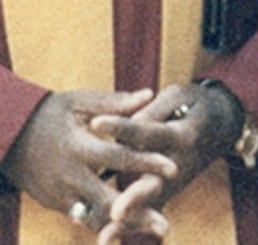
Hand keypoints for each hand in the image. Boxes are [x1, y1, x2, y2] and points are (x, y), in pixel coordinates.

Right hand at [0, 89, 176, 235]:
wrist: (9, 136)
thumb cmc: (49, 114)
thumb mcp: (78, 102)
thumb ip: (114, 102)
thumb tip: (149, 94)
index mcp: (78, 147)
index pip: (117, 157)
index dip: (145, 163)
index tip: (173, 169)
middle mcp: (70, 176)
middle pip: (107, 199)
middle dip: (137, 213)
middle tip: (164, 224)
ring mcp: (61, 194)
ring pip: (96, 216)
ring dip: (125, 226)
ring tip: (154, 232)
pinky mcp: (56, 204)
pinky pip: (84, 218)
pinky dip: (105, 226)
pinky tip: (129, 232)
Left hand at [90, 82, 241, 235]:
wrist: (224, 123)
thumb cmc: (195, 105)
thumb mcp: (179, 95)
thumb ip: (151, 110)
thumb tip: (123, 130)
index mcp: (183, 134)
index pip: (148, 132)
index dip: (122, 127)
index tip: (95, 122)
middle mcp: (180, 162)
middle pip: (156, 181)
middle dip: (136, 197)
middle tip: (117, 210)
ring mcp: (176, 181)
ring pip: (149, 202)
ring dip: (130, 219)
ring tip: (108, 232)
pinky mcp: (169, 191)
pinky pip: (148, 210)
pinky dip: (130, 226)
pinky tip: (106, 238)